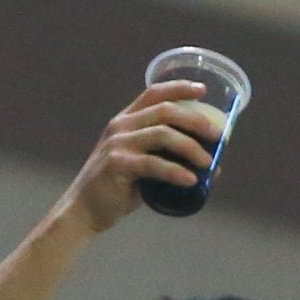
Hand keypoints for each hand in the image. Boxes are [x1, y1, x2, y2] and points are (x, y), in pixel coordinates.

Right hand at [62, 83, 225, 232]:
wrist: (82, 211)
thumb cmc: (116, 189)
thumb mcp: (143, 168)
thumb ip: (170, 161)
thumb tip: (212, 167)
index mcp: (125, 121)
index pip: (153, 93)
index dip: (179, 87)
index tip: (203, 89)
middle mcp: (120, 127)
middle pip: (165, 111)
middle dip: (196, 120)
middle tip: (217, 135)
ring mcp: (117, 145)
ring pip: (163, 135)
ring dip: (191, 147)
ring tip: (208, 162)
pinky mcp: (117, 165)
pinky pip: (154, 165)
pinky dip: (176, 171)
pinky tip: (191, 180)